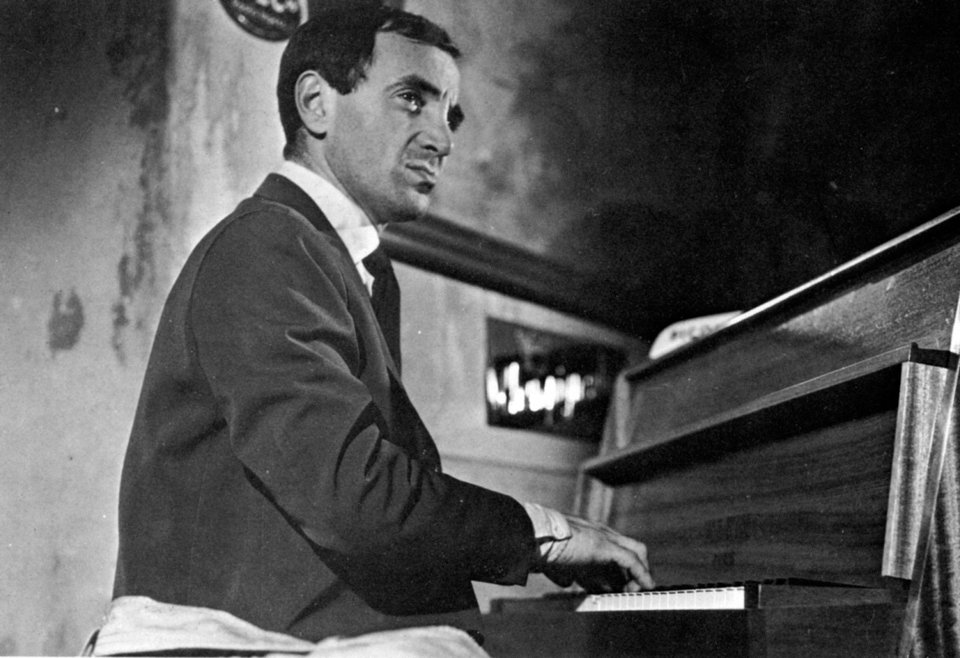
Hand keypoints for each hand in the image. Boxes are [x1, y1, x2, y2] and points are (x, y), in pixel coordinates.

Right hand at [539, 515, 654, 592]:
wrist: (534, 536)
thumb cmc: (539, 547)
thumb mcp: (555, 560)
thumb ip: (562, 569)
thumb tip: (565, 581)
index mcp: (589, 534)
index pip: (613, 549)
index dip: (619, 568)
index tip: (618, 586)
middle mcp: (600, 532)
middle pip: (630, 548)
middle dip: (634, 569)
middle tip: (631, 589)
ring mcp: (604, 536)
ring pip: (636, 551)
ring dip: (640, 573)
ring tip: (637, 591)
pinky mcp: (605, 545)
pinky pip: (632, 560)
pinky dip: (641, 574)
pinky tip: (646, 586)